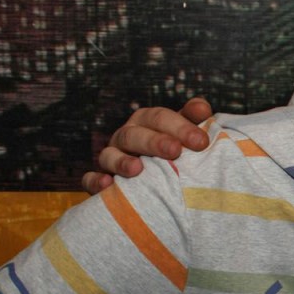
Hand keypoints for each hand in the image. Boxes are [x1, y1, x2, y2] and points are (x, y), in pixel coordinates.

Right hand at [81, 98, 213, 193]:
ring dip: (122, 161)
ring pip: (109, 155)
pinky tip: (107, 185)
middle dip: (155, 142)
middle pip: (134, 134)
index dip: (180, 127)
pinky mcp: (100, 180)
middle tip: (176, 150)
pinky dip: (95, 181)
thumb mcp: (184, 133)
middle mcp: (126, 136)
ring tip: (137, 169)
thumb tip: (203, 109)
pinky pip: (90, 179)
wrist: (158, 181)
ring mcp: (111, 158)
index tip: (201, 141)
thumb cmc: (174, 151)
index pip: (159, 118)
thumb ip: (193, 120)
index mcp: (146, 122)